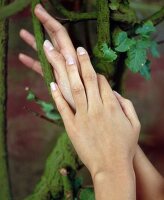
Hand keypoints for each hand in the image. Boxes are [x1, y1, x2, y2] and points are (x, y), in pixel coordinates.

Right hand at [19, 3, 79, 109]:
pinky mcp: (56, 77)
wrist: (87, 109)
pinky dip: (33, 62)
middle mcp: (66, 59)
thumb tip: (46, 44)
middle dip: (43, 26)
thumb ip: (58, 61)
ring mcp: (60, 68)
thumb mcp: (69, 77)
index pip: (59, 33)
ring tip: (22, 34)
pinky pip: (43, 67)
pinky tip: (23, 58)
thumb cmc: (81, 95)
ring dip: (34, 43)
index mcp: (70, 56)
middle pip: (53, 38)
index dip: (49, 20)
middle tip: (34, 13)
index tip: (38, 9)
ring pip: (46, 52)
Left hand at [48, 44, 139, 176]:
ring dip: (70, 72)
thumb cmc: (125, 146)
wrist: (112, 167)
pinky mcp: (72, 127)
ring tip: (64, 57)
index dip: (96, 73)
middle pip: (88, 80)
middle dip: (83, 62)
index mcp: (112, 106)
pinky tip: (52, 84)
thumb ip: (127, 105)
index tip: (90, 66)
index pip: (103, 82)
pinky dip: (57, 95)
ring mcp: (83, 117)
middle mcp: (97, 108)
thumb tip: (117, 93)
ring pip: (75, 89)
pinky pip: (63, 108)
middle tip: (77, 49)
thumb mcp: (135, 125)